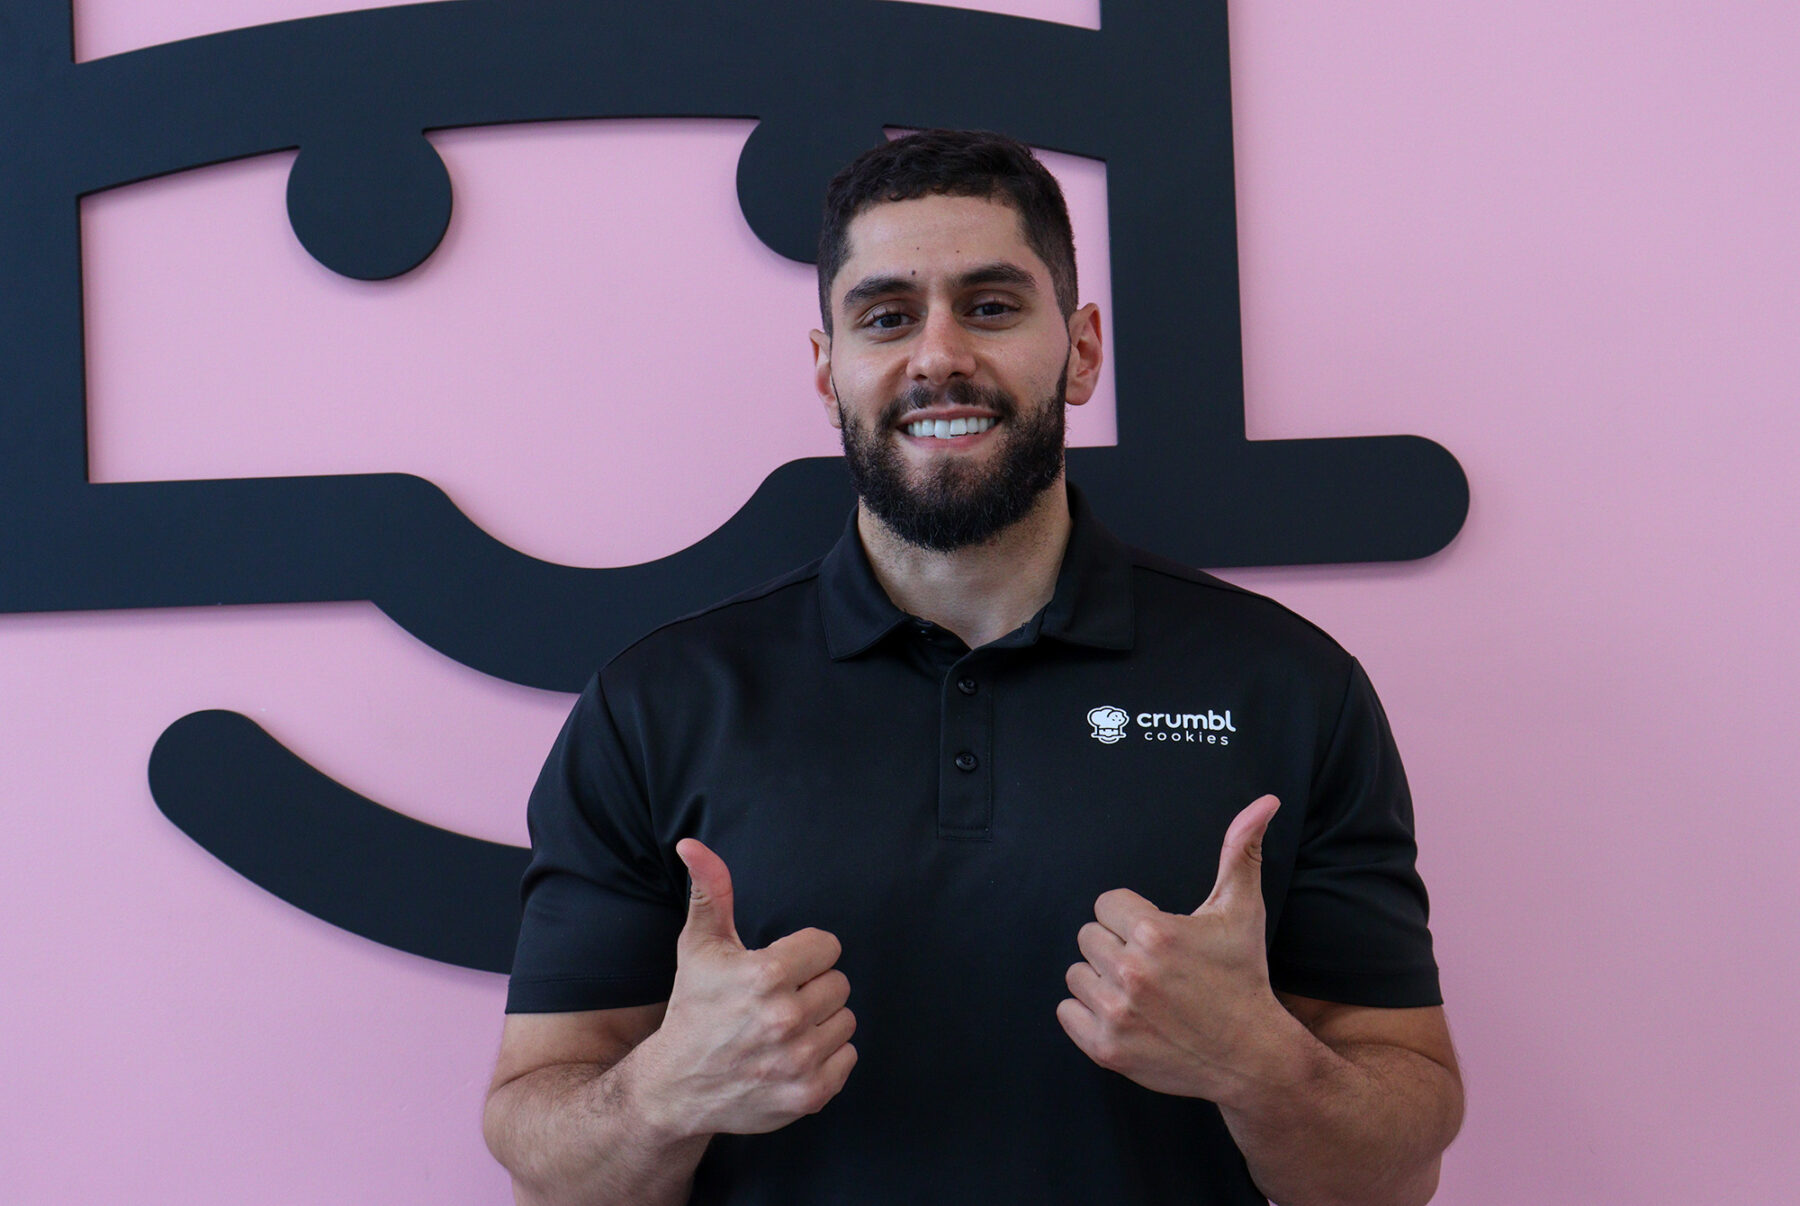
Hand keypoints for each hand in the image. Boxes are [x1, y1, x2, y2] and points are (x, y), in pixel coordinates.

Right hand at [631, 839, 856, 1137]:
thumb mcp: (699, 946)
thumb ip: (710, 891)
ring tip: (782, 1031)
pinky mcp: (810, 1094)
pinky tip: (790, 1057)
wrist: (677, 1087)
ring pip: (846, 1020)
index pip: (828, 947)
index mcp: (765, 975)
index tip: (776, 971)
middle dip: (811, 989)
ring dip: (820, 1023)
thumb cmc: (694, 1008)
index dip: (803, 956)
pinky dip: (826, 1056)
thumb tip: (692, 843)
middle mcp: (785, 1019)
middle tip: (775, 1003)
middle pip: (839, 984)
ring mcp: (799, 1061)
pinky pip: (849, 1056)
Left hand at [1057, 794, 1298, 1102]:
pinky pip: (1065, 1012)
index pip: (1106, 904)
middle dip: (1115, 947)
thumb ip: (1241, 851)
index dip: (1132, 918)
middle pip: (1088, 937)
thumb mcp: (1241, 911)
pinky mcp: (1107, 1049)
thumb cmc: (1243, 977)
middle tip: (1151, 967)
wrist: (1251, 1057)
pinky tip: (1123, 1015)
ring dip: (1100, 981)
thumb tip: (1265, 801)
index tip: (1158, 937)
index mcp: (1156, 932)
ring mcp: (1117, 1013)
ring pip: (1075, 974)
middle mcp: (1132, 971)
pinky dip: (1086, 1015)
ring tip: (1139, 992)